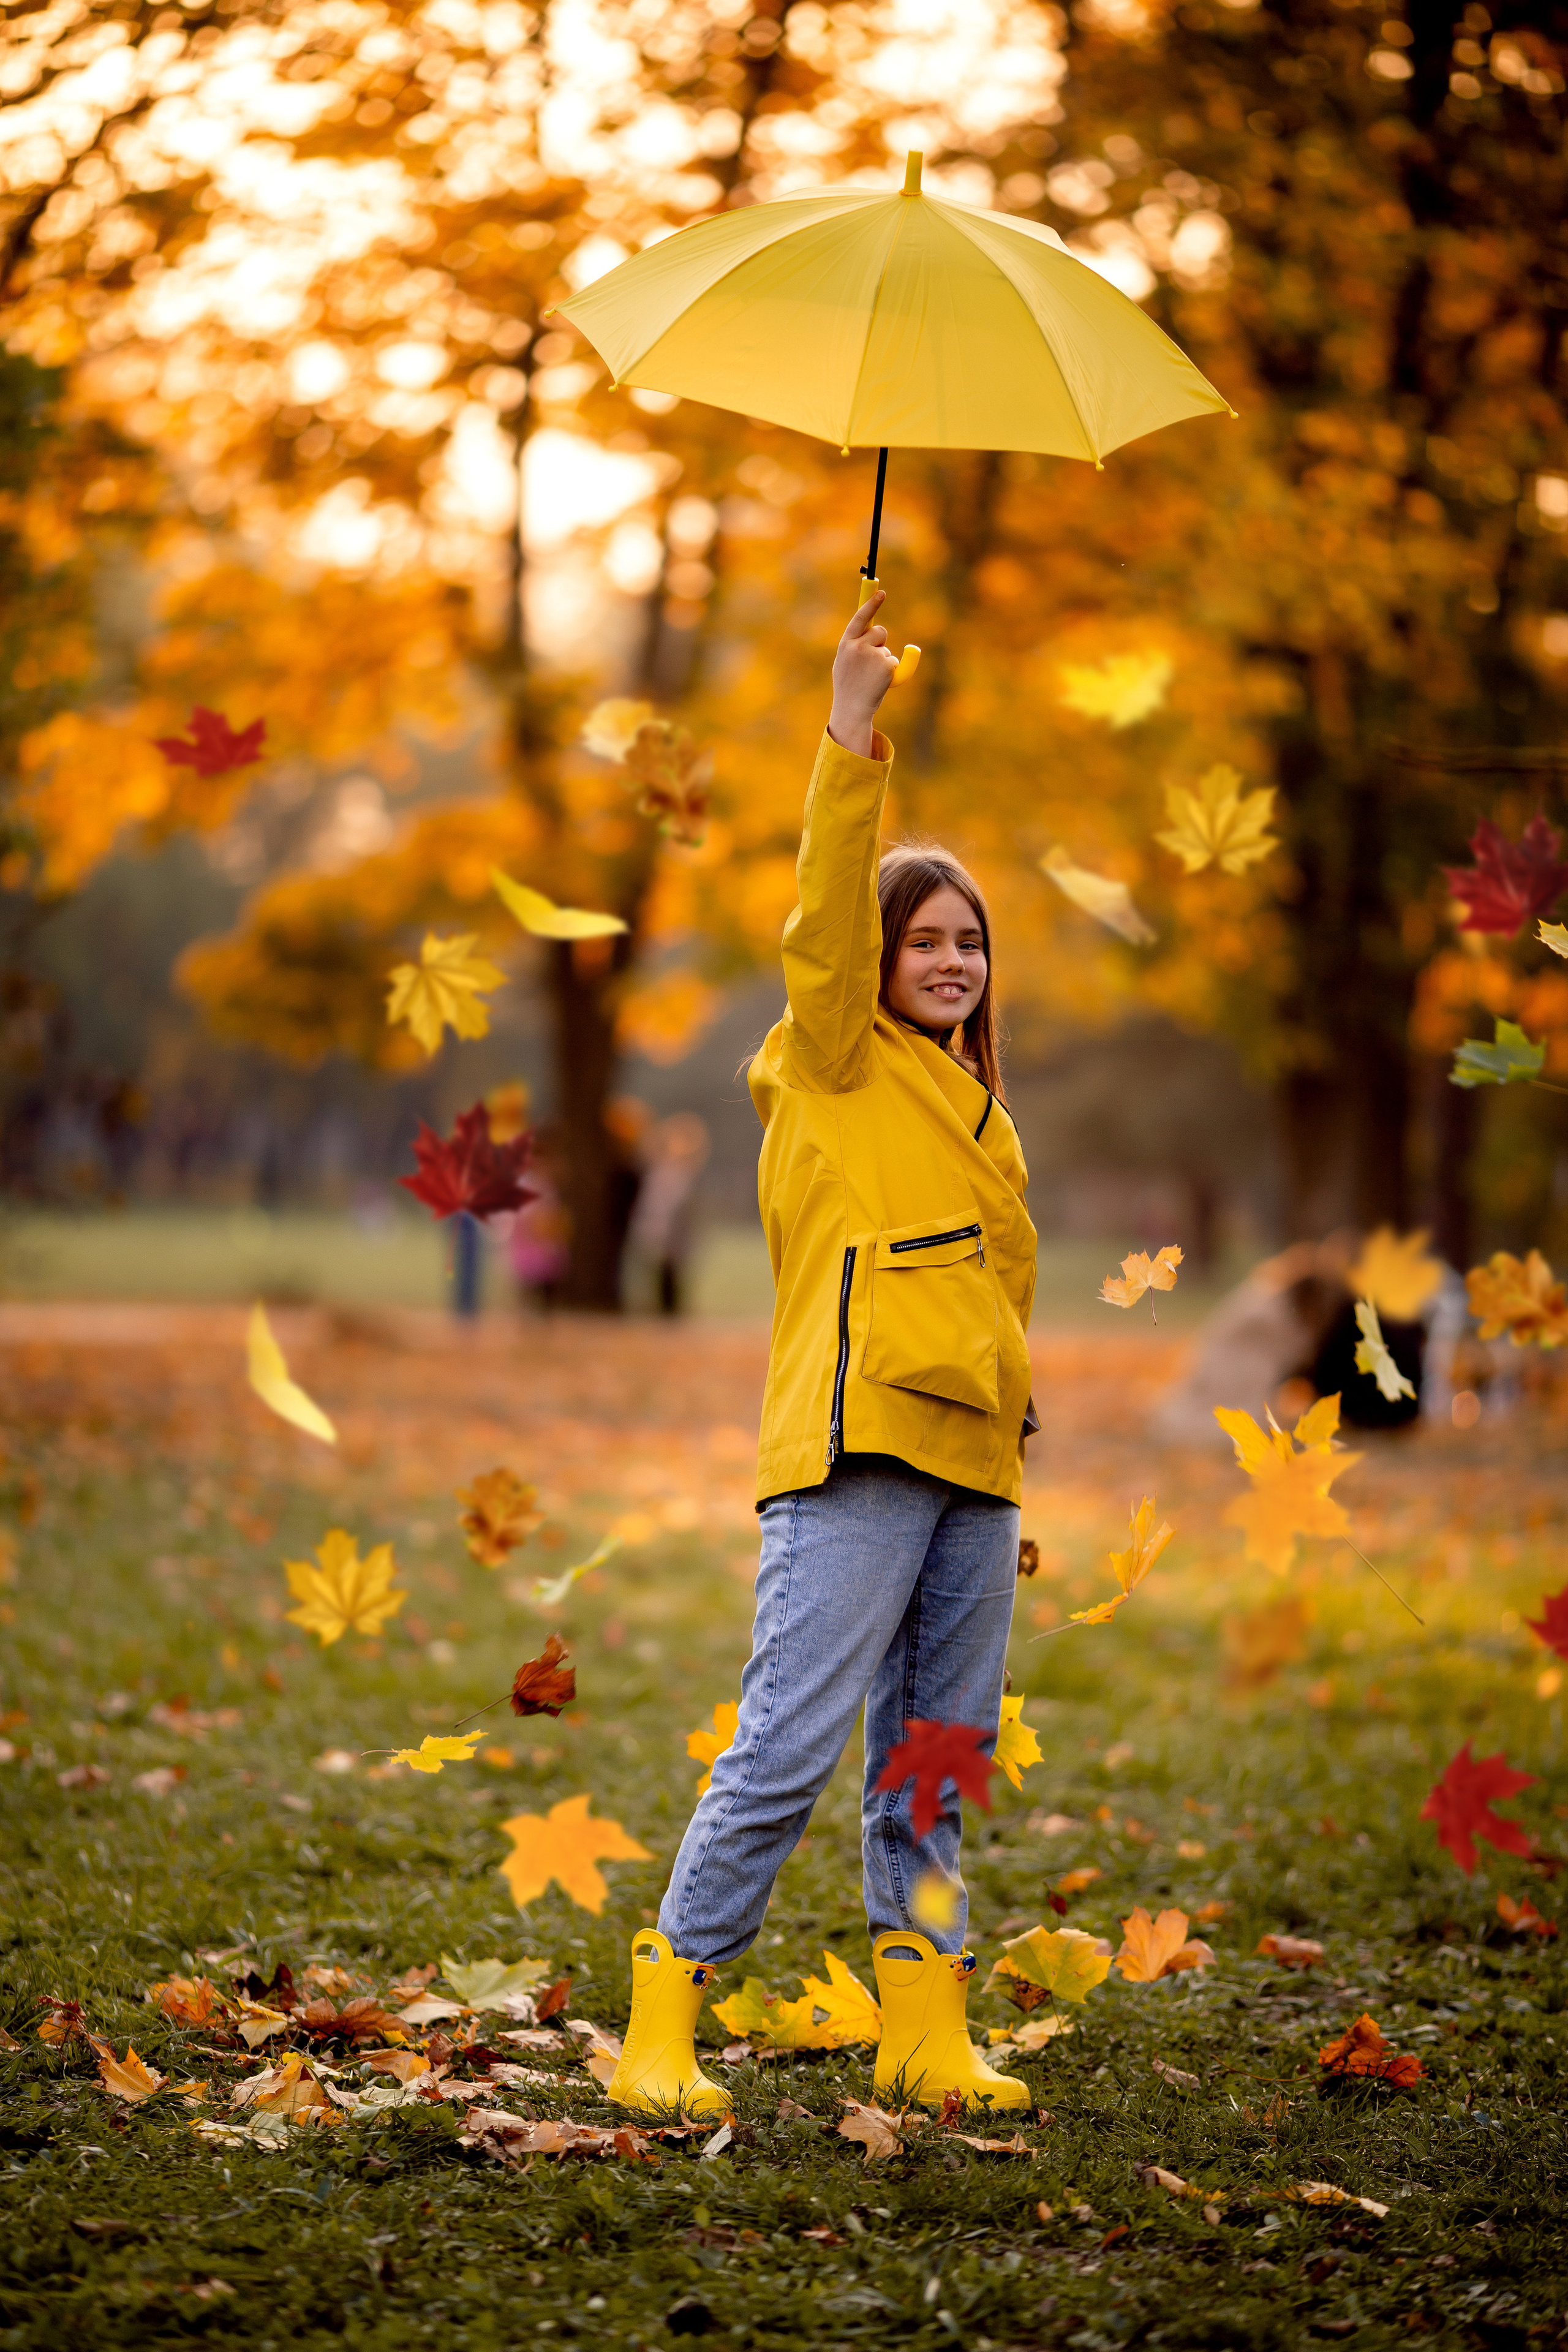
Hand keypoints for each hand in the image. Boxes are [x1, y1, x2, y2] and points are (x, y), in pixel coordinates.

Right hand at [827, 588, 898, 757]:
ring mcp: (873, 655)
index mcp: (846, 644)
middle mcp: (858, 646)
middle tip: (871, 662)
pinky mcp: (886, 666)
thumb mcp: (844, 662)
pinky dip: (891, 672)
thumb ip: (854, 645)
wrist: (852, 709)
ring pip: (887, 649)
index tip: (881, 593)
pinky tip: (879, 683)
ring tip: (871, 678)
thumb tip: (871, 629)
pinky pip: (894, 662)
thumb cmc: (848, 686)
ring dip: (884, 660)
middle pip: (879, 632)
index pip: (860, 618)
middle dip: (880, 642)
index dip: (871, 604)